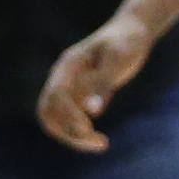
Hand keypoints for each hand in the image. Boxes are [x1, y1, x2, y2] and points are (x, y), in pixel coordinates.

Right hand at [37, 13, 154, 150]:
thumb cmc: (126, 42)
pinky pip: (68, 122)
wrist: (130, 34)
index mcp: (67, 66)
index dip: (68, 115)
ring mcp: (68, 89)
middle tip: (99, 142)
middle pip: (48, 112)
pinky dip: (79, 134)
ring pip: (55, 121)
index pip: (55, 96)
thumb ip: (103, 82)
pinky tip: (100, 140)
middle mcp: (62, 79)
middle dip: (68, 131)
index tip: (89, 128)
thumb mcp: (118, 58)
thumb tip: (92, 111)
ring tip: (100, 144)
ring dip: (72, 136)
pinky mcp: (78, 98)